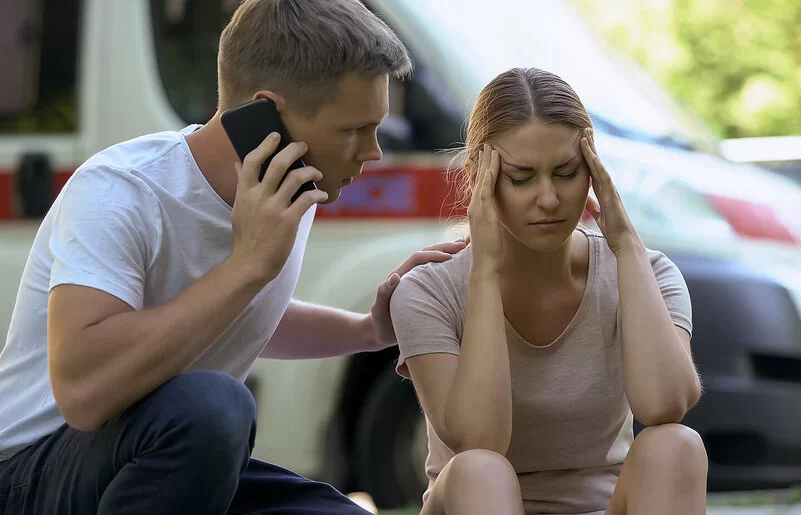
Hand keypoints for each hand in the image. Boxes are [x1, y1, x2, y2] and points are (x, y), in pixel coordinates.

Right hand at [230, 133, 328, 283]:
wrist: (252, 262)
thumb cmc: (247, 234)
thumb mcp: (239, 207)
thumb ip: (242, 184)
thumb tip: (238, 163)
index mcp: (245, 192)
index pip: (251, 161)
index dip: (264, 145)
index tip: (275, 135)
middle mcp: (259, 197)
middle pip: (278, 164)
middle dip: (293, 150)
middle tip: (303, 146)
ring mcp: (274, 208)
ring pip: (296, 178)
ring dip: (310, 171)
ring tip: (317, 171)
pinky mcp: (289, 220)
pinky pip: (307, 198)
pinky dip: (318, 193)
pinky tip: (322, 194)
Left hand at [368, 240, 467, 348]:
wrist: (381, 333)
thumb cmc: (380, 321)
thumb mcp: (379, 308)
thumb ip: (384, 292)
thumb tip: (395, 276)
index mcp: (401, 276)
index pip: (417, 258)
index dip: (433, 255)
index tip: (449, 257)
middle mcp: (409, 275)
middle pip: (426, 254)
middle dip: (443, 247)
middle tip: (461, 245)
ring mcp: (417, 282)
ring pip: (432, 262)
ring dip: (446, 253)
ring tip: (463, 248)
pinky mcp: (424, 290)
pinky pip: (436, 275)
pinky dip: (448, 268)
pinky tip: (459, 266)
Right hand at [467, 144, 502, 272]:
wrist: (485, 264)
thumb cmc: (490, 251)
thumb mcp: (490, 231)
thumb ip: (491, 221)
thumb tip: (495, 217)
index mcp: (476, 210)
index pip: (478, 185)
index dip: (480, 170)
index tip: (484, 156)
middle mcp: (473, 206)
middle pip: (477, 178)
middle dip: (482, 161)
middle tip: (485, 144)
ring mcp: (477, 208)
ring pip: (481, 180)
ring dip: (485, 163)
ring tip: (489, 147)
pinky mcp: (483, 212)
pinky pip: (486, 189)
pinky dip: (489, 175)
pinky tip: (492, 164)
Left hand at [581, 128, 642, 254]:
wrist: (623, 240)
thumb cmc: (613, 229)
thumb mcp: (597, 215)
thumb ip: (592, 206)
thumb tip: (585, 200)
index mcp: (602, 190)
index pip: (593, 169)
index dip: (587, 156)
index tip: (581, 142)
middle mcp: (607, 186)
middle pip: (597, 162)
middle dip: (591, 146)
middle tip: (585, 129)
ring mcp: (610, 188)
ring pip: (599, 164)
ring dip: (592, 149)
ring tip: (586, 133)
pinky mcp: (610, 193)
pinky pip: (601, 174)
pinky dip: (595, 162)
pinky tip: (589, 152)